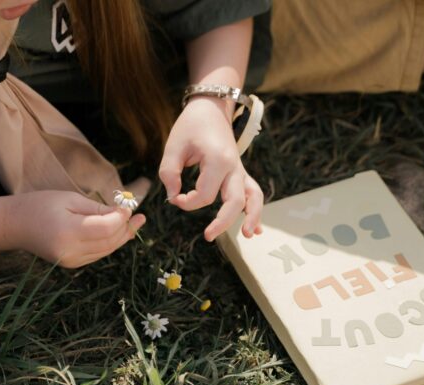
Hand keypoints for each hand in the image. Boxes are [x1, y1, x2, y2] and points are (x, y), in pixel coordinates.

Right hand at [5, 190, 145, 267]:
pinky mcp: (72, 264)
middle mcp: (71, 251)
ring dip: (122, 237)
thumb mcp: (69, 199)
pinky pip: (98, 254)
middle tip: (141, 217)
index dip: (122, 218)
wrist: (14, 225)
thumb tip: (123, 214)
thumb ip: (97, 209)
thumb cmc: (40, 205)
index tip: (129, 207)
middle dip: (127, 229)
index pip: (106, 229)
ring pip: (106, 250)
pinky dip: (110, 243)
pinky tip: (119, 233)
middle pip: (109, 242)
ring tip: (135, 223)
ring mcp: (71, 261)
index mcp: (68, 232)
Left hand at [159, 97, 262, 240]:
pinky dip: (255, 210)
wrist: (210, 108)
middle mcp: (234, 167)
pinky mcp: (240, 173)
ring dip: (252, 217)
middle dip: (223, 222)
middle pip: (234, 202)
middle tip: (207, 237)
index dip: (187, 202)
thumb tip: (174, 198)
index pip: (205, 195)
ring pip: (253, 197)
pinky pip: (253, 193)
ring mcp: (240, 170)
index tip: (175, 198)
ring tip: (248, 236)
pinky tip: (254, 229)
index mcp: (218, 160)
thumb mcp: (174, 146)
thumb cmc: (190, 126)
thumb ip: (169, 173)